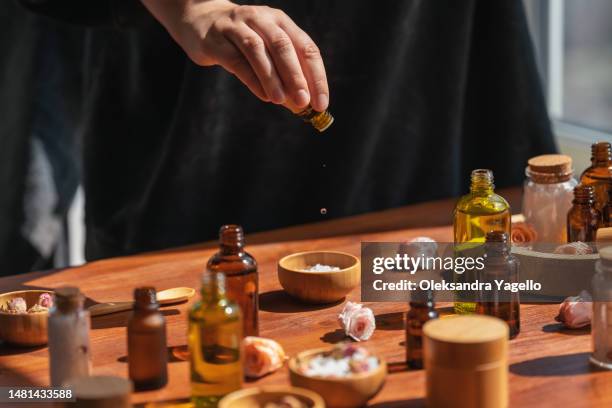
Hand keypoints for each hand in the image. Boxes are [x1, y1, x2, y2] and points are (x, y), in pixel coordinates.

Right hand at [141, 0, 329, 111]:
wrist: (199, 21)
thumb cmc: (241, 42)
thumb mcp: (267, 53)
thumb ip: (284, 76)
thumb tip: (301, 107)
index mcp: (280, 21)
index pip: (306, 47)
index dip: (316, 76)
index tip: (321, 103)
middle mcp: (261, 19)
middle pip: (283, 46)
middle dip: (296, 76)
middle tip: (304, 102)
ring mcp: (236, 27)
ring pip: (257, 50)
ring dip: (272, 77)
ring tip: (282, 101)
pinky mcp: (216, 40)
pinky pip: (236, 60)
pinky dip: (252, 79)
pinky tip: (263, 96)